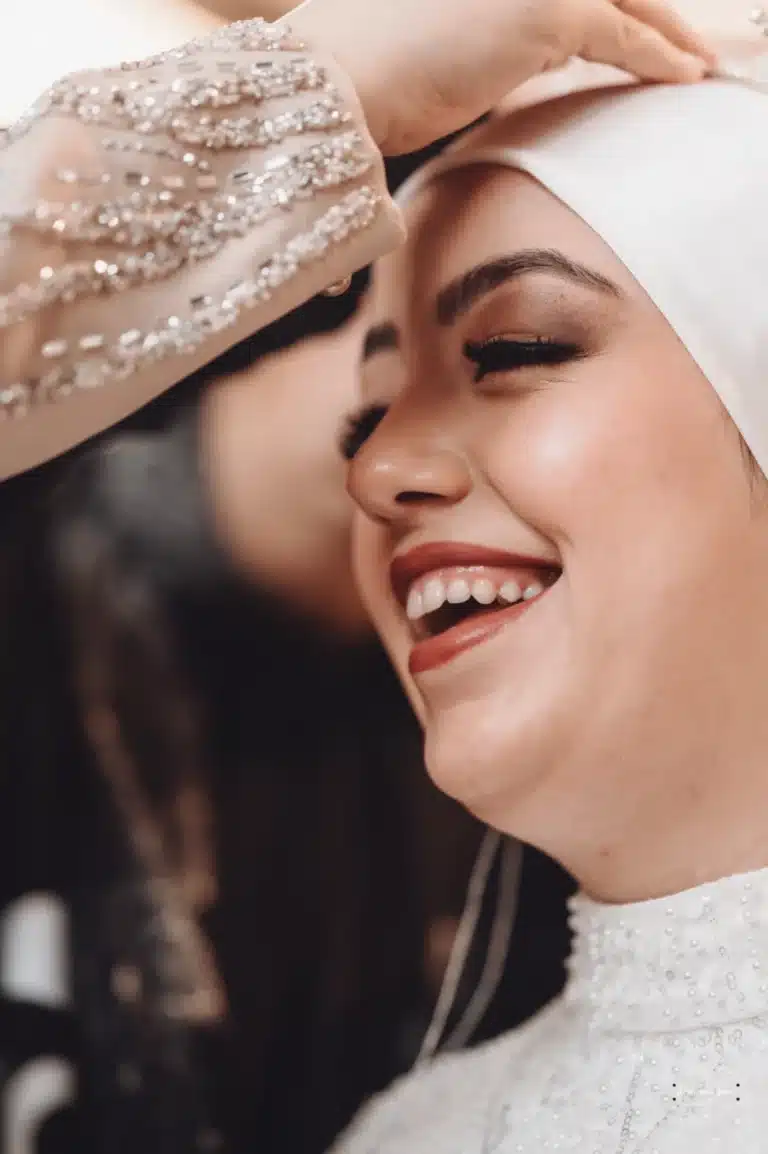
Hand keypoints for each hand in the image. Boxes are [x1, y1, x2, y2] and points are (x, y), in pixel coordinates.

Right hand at [288, 0, 715, 153]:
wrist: (334, 83)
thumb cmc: (359, 76)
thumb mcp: (426, 41)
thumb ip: (481, 40)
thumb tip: (506, 61)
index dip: (604, 4)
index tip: (627, 22)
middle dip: (646, 6)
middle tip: (679, 37)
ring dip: (665, 28)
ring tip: (691, 59)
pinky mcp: (552, 9)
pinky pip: (625, 35)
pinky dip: (660, 54)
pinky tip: (686, 72)